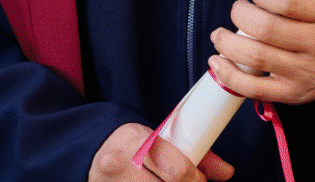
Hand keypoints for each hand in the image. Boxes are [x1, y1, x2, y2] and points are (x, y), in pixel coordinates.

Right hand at [88, 123, 233, 180]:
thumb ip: (192, 152)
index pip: (177, 172)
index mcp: (134, 141)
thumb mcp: (155, 137)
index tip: (198, 180)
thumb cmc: (128, 144)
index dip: (195, 180)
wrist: (88, 151)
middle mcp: (119, 166)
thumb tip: (227, 172)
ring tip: (164, 181)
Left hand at [208, 0, 314, 104]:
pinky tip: (217, 61)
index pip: (286, 0)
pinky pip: (254, 89)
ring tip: (220, 34)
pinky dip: (229, 75)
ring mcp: (308, 73)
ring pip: (256, 58)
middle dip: (240, 14)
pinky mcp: (294, 93)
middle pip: (266, 28)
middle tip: (239, 8)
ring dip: (228, 43)